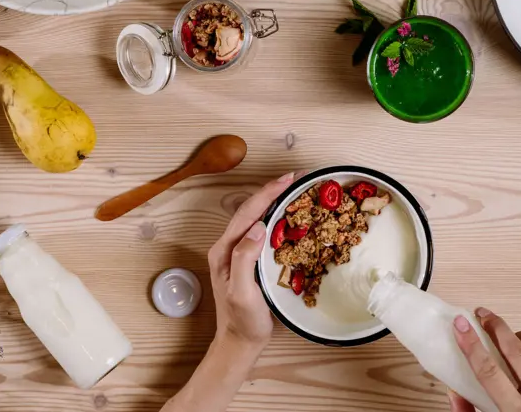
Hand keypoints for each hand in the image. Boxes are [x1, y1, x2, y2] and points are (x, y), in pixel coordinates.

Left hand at [206, 171, 294, 350]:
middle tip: (296, 178)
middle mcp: (228, 247)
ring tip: (294, 189)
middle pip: (250, 210)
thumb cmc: (242, 321)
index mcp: (224, 250)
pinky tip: (289, 215)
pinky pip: (262, 230)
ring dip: (274, 201)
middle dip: (272, 190)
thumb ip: (244, 258)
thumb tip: (258, 227)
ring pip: (256, 217)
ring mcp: (238, 253)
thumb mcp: (242, 292)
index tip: (288, 179)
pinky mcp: (248, 259)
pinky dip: (276, 216)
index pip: (247, 213)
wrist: (239, 342)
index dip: (268, 193)